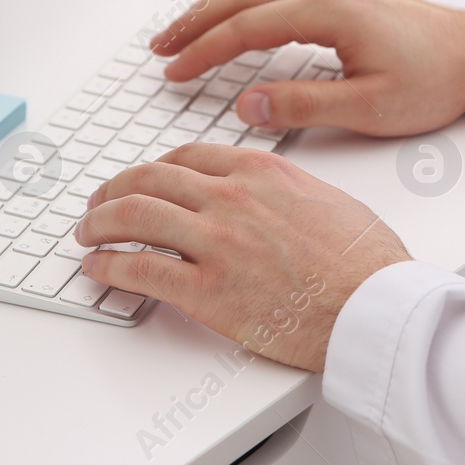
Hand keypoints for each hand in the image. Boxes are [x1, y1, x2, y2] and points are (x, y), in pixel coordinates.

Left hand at [77, 144, 410, 371]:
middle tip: (98, 204)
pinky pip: (141, 271)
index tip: (142, 180)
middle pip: (149, 180)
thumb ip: (283, 190)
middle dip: (113, 190)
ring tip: (87, 234)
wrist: (376, 306)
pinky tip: (98, 270)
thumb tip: (267, 197)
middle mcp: (231, 198)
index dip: (153, 169)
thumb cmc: (366, 261)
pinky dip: (109, 267)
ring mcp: (216, 242)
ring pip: (133, 216)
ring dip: (99, 224)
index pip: (186, 158)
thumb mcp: (325, 199)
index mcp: (259, 171)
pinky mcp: (208, 291)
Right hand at [151, 0, 464, 136]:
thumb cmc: (435, 80)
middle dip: (194, 21)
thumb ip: (303, 106)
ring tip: (183, 29)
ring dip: (214, 4)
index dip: (203, 51)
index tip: (174, 72)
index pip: (245, 28)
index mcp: (328, 11)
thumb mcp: (370, 108)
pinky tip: (233, 10)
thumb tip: (247, 105)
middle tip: (160, 47)